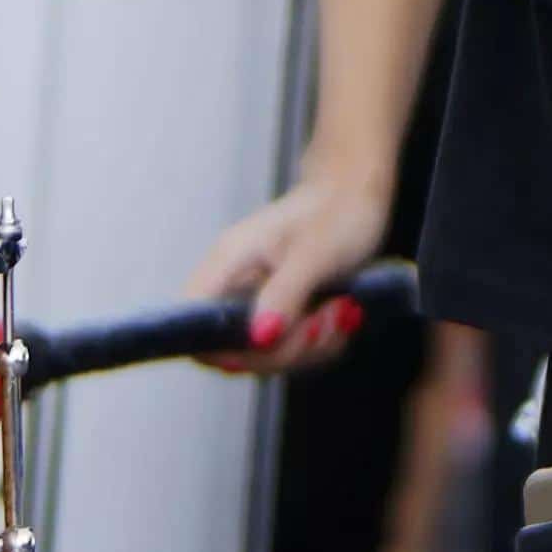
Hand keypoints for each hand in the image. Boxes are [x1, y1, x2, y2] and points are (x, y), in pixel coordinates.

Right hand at [189, 164, 394, 373]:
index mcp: (229, 261)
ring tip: (340, 309)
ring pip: (267, 355)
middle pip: (233, 350)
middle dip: (285, 349)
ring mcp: (258, 302)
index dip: (220, 346)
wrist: (358, 196)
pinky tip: (342, 312)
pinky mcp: (282, 314)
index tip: (268, 342)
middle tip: (322, 321)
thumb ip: (285, 294)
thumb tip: (260, 337)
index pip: (192, 320)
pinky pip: (292, 350)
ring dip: (310, 346)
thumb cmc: (336, 211)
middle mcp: (236, 285)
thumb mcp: (315, 253)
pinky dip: (321, 343)